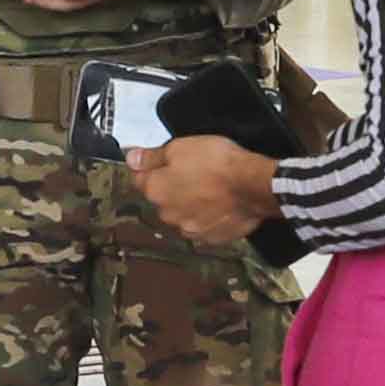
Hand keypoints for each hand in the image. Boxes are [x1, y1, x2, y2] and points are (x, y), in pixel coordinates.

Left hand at [132, 131, 275, 245]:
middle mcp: (167, 215)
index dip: (150, 167)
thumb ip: (152, 156)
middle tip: (193, 171)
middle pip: (162, 199)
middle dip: (172, 187)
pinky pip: (203, 225)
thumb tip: (131, 158)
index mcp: (155, 191)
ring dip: (190, 203)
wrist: (253, 186)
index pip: (139, 179)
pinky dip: (208, 216)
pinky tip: (220, 203)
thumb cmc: (218, 164)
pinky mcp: (211, 238)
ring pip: (182, 213)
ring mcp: (190, 229)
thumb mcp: (180, 147)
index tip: (163, 161)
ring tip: (209, 188)